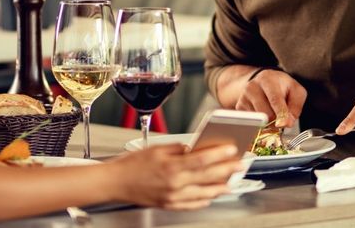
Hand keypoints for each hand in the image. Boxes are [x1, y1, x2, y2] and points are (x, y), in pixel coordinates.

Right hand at [108, 143, 241, 209]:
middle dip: (227, 170)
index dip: (219, 155)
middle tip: (240, 164)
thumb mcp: (156, 149)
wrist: (115, 183)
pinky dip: (204, 199)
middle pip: (207, 177)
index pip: (202, 160)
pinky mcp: (170, 205)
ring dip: (220, 187)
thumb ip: (178, 148)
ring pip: (204, 194)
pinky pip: (192, 204)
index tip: (232, 149)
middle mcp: (174, 185)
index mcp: (171, 167)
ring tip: (231, 182)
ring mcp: (173, 198)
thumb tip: (195, 148)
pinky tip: (211, 195)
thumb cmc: (132, 164)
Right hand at [236, 69, 306, 127]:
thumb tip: (287, 123)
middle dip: (277, 120)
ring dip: (269, 123)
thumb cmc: (282, 87)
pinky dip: (260, 123)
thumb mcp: (296, 91)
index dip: (280, 113)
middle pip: (266, 113)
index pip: (274, 99)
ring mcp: (243, 97)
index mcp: (267, 79)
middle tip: (282, 115)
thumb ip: (296, 106)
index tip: (283, 124)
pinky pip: (252, 123)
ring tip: (272, 111)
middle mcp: (252, 86)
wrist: (265, 81)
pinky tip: (263, 112)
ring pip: (259, 121)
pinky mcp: (239, 107)